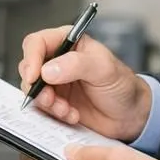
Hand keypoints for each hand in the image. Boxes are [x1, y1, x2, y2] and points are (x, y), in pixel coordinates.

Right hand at [19, 28, 151, 142]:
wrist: (131, 116)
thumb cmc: (122, 86)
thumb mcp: (104, 68)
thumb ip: (76, 64)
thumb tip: (48, 70)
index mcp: (69, 43)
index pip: (37, 43)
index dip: (31, 58)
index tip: (34, 76)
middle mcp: (58, 61)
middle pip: (29, 67)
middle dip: (37, 86)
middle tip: (50, 97)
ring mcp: (55, 83)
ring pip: (33, 90)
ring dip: (47, 103)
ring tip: (65, 109)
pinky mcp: (55, 102)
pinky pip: (41, 108)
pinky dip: (54, 114)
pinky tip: (72, 115)